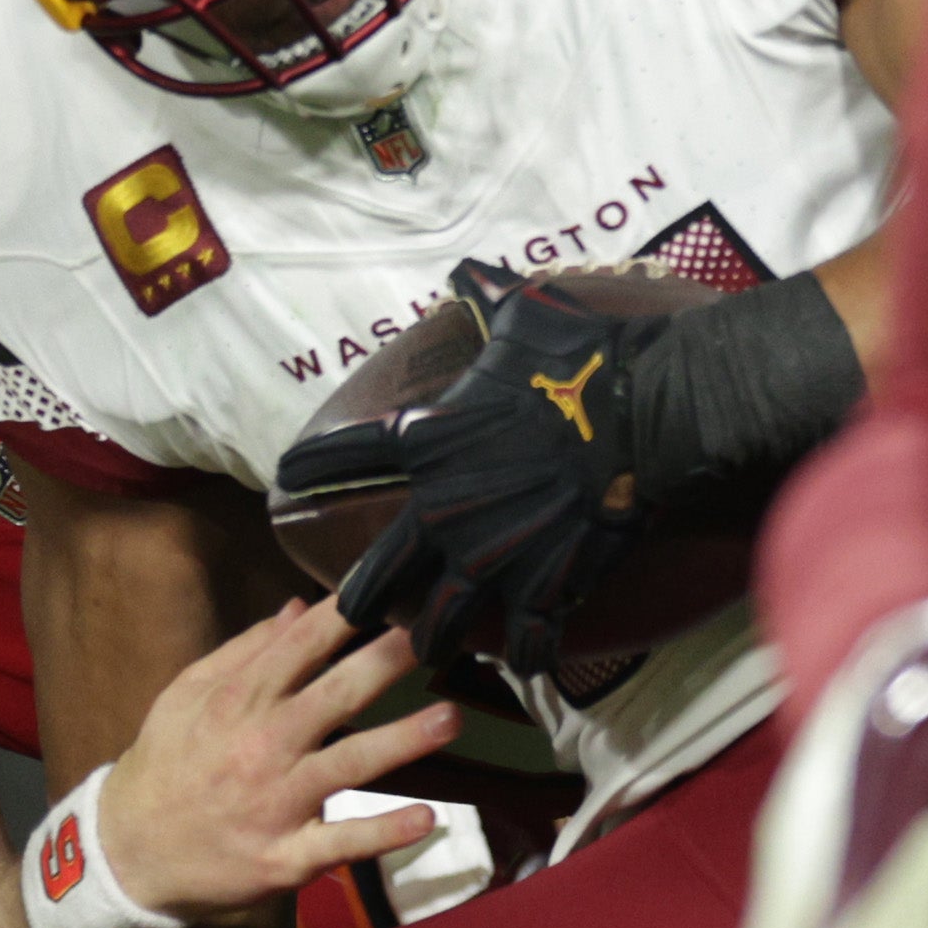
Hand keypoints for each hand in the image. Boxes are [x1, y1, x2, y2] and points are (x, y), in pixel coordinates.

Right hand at [95, 602, 457, 920]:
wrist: (126, 853)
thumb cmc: (166, 765)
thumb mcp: (187, 696)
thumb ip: (245, 650)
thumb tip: (299, 606)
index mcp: (240, 700)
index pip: (301, 646)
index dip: (347, 614)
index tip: (394, 585)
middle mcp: (263, 745)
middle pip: (334, 696)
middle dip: (385, 662)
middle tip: (436, 633)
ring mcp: (276, 802)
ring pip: (347, 765)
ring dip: (402, 741)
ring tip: (451, 717)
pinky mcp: (284, 856)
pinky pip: (340, 842)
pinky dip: (381, 832)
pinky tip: (427, 819)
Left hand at [287, 261, 656, 674]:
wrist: (642, 411)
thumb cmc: (579, 358)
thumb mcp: (521, 310)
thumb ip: (484, 292)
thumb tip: (465, 266)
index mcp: (425, 440)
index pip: (340, 458)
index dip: (307, 470)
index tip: (285, 480)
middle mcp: (442, 510)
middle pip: (372, 578)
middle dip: (362, 598)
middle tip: (356, 611)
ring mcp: (490, 559)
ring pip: (435, 627)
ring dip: (429, 640)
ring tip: (426, 650)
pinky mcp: (543, 588)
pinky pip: (522, 645)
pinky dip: (523, 656)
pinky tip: (523, 661)